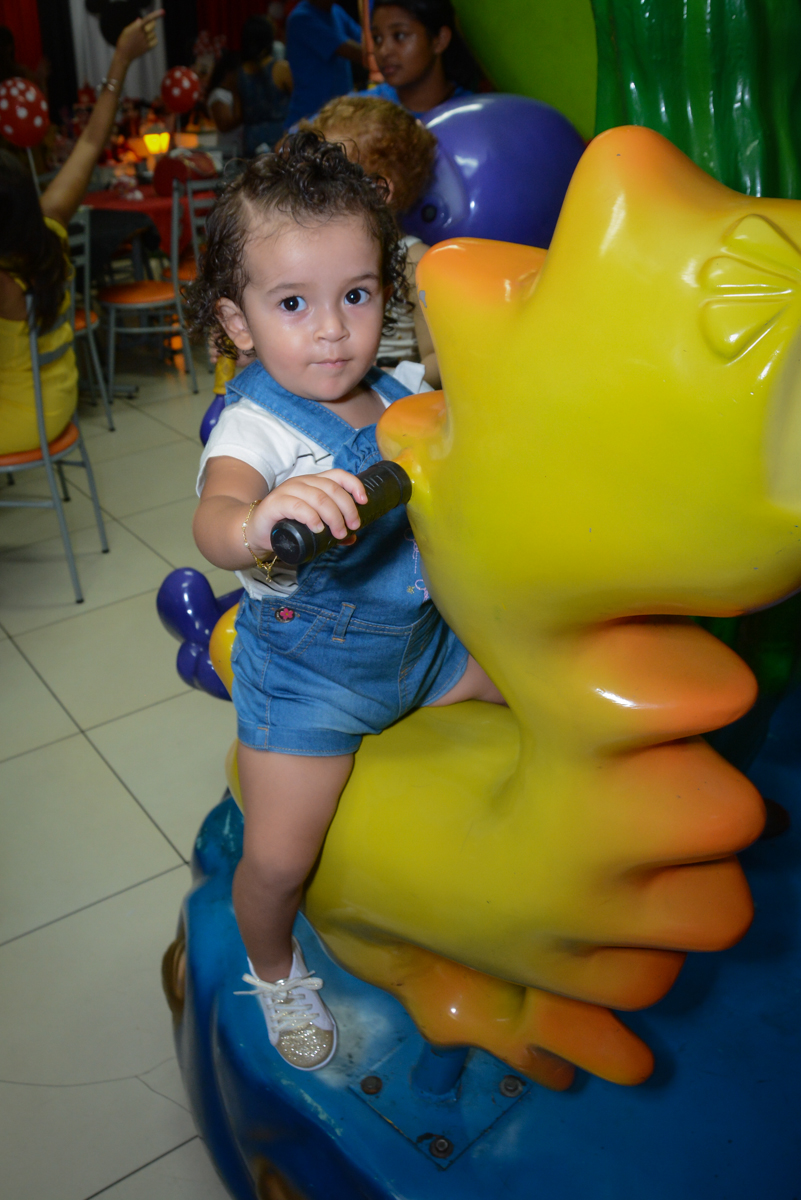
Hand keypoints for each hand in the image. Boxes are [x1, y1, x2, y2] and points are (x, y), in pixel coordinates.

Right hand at [116, 8, 163, 65]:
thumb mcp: (127, 30)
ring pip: (153, 34)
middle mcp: (142, 34)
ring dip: (151, 33)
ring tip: (144, 35)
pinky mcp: (147, 47)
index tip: (162, 12)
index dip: (155, 15)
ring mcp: (145, 41)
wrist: (124, 54)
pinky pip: (155, 41)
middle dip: (152, 23)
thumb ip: (135, 25)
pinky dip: (154, 39)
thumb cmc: (124, 40)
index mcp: (136, 27)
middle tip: (149, 24)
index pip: (147, 19)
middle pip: (152, 25)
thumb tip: (140, 20)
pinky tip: (149, 40)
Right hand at [249, 470, 367, 552]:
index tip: (364, 501)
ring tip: (338, 533)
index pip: (338, 475)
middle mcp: (301, 482)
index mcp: (313, 483)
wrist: (254, 532)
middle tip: (352, 527)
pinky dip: (312, 517)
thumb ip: (332, 530)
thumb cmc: (285, 526)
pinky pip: (297, 506)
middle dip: (347, 509)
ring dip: (333, 516)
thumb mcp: (313, 527)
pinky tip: (318, 529)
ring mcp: (287, 491)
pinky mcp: (275, 503)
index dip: (354, 485)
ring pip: (318, 497)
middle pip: (332, 489)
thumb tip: (353, 537)